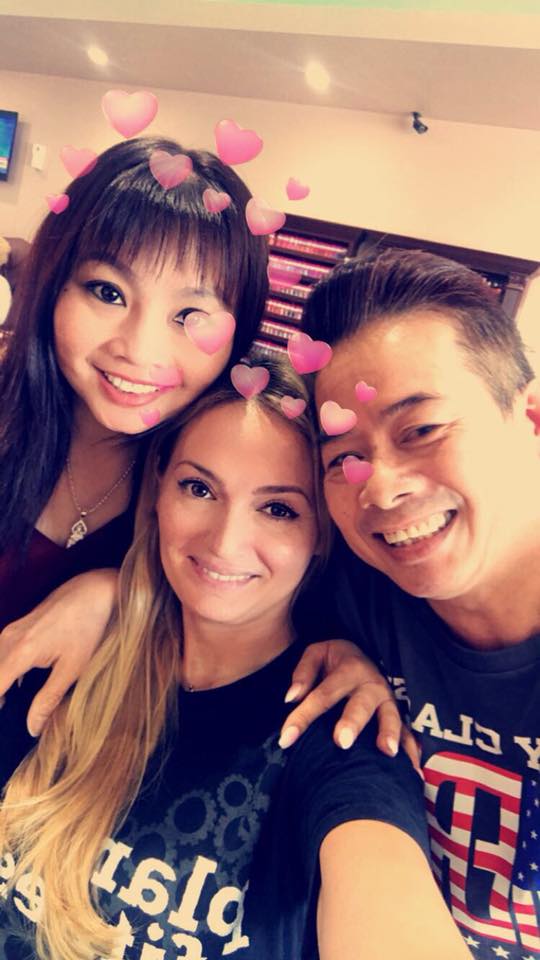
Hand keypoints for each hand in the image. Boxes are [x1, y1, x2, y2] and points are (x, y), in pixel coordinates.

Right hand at [0, 568, 117, 735]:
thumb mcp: (73, 668)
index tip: (5, 723)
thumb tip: (32, 728)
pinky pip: (1, 654)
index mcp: (19, 652)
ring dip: (1, 685)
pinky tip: (18, 686)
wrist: (96, 590)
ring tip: (11, 705)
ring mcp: (11, 630)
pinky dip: (4, 671)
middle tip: (10, 715)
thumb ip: (48, 700)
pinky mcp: (18, 627)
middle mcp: (8, 639)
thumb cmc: (89, 627)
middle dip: (0, 697)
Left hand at [279, 640, 421, 771]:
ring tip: (386, 752)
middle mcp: (370, 685)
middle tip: (341, 742)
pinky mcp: (397, 714)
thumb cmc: (335, 660)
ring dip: (389, 733)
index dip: (302, 717)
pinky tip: (412, 770)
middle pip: (360, 705)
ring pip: (390, 716)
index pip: (322, 696)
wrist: (363, 653)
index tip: (285, 738)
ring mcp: (387, 700)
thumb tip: (291, 698)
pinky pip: (408, 732)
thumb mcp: (316, 653)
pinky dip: (411, 750)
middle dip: (352, 723)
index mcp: (348, 670)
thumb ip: (303, 673)